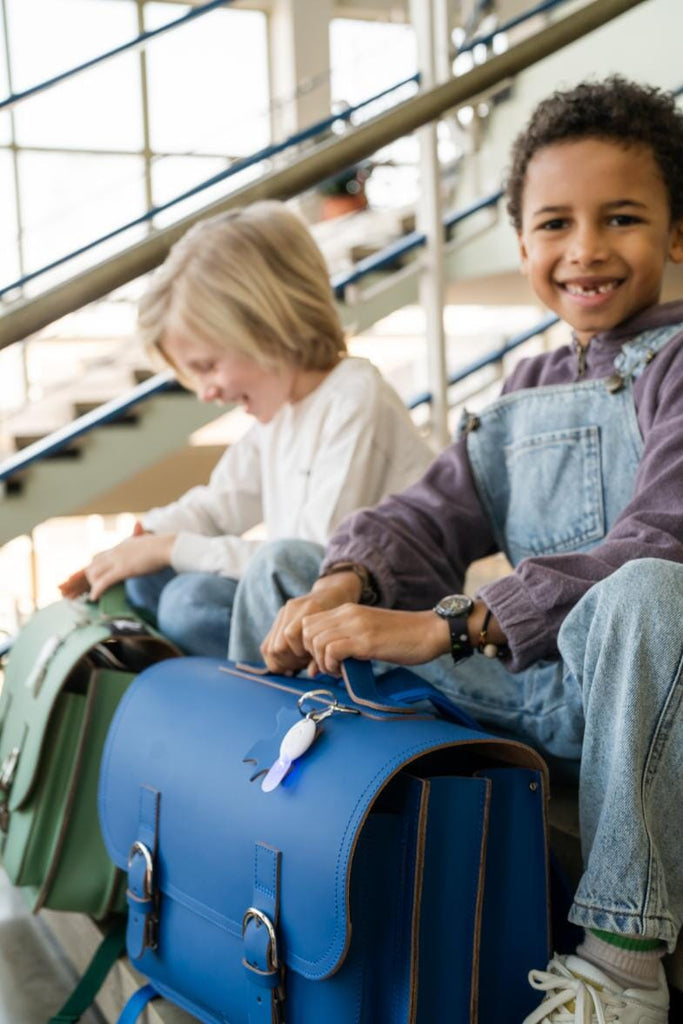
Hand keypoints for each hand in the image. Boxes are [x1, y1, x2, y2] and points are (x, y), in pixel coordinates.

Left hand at [59, 533, 174, 601]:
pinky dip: (96, 590)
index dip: (93, 568)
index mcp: (121, 545)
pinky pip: (103, 582)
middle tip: (93, 589)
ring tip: (95, 594)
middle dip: (89, 578)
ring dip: (92, 584)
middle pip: (92, 564)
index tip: (91, 578)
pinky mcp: (122, 569)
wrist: (168, 546)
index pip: (98, 556)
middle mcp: (116, 551)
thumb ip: (141, 546)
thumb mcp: (148, 544)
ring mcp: (118, 560)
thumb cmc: (163, 546)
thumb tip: (142, 544)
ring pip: (94, 573)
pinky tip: (94, 597)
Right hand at [260, 572, 361, 673]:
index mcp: (310, 609)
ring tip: (297, 661)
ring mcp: (284, 611)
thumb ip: (324, 653)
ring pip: (268, 647)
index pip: (290, 636)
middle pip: (277, 645)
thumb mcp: (336, 633)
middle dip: (289, 661)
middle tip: (302, 664)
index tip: (309, 660)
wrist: (334, 592)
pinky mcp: (279, 616)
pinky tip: (290, 658)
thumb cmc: (339, 617)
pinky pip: (268, 643)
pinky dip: (276, 656)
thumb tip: (311, 674)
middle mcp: (293, 608)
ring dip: (282, 660)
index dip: (298, 654)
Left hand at [301, 605, 450, 676]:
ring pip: (315, 641)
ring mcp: (356, 626)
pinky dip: (332, 665)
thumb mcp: (368, 631)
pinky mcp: (365, 641)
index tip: (321, 659)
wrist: (430, 632)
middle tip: (327, 666)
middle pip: (306, 630)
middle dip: (310, 653)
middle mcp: (348, 614)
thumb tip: (325, 660)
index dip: (308, 644)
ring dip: (322, 661)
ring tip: (337, 670)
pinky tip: (344, 671)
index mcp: (348, 610)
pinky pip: (331, 651)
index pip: (308, 621)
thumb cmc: (402, 637)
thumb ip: (347, 638)